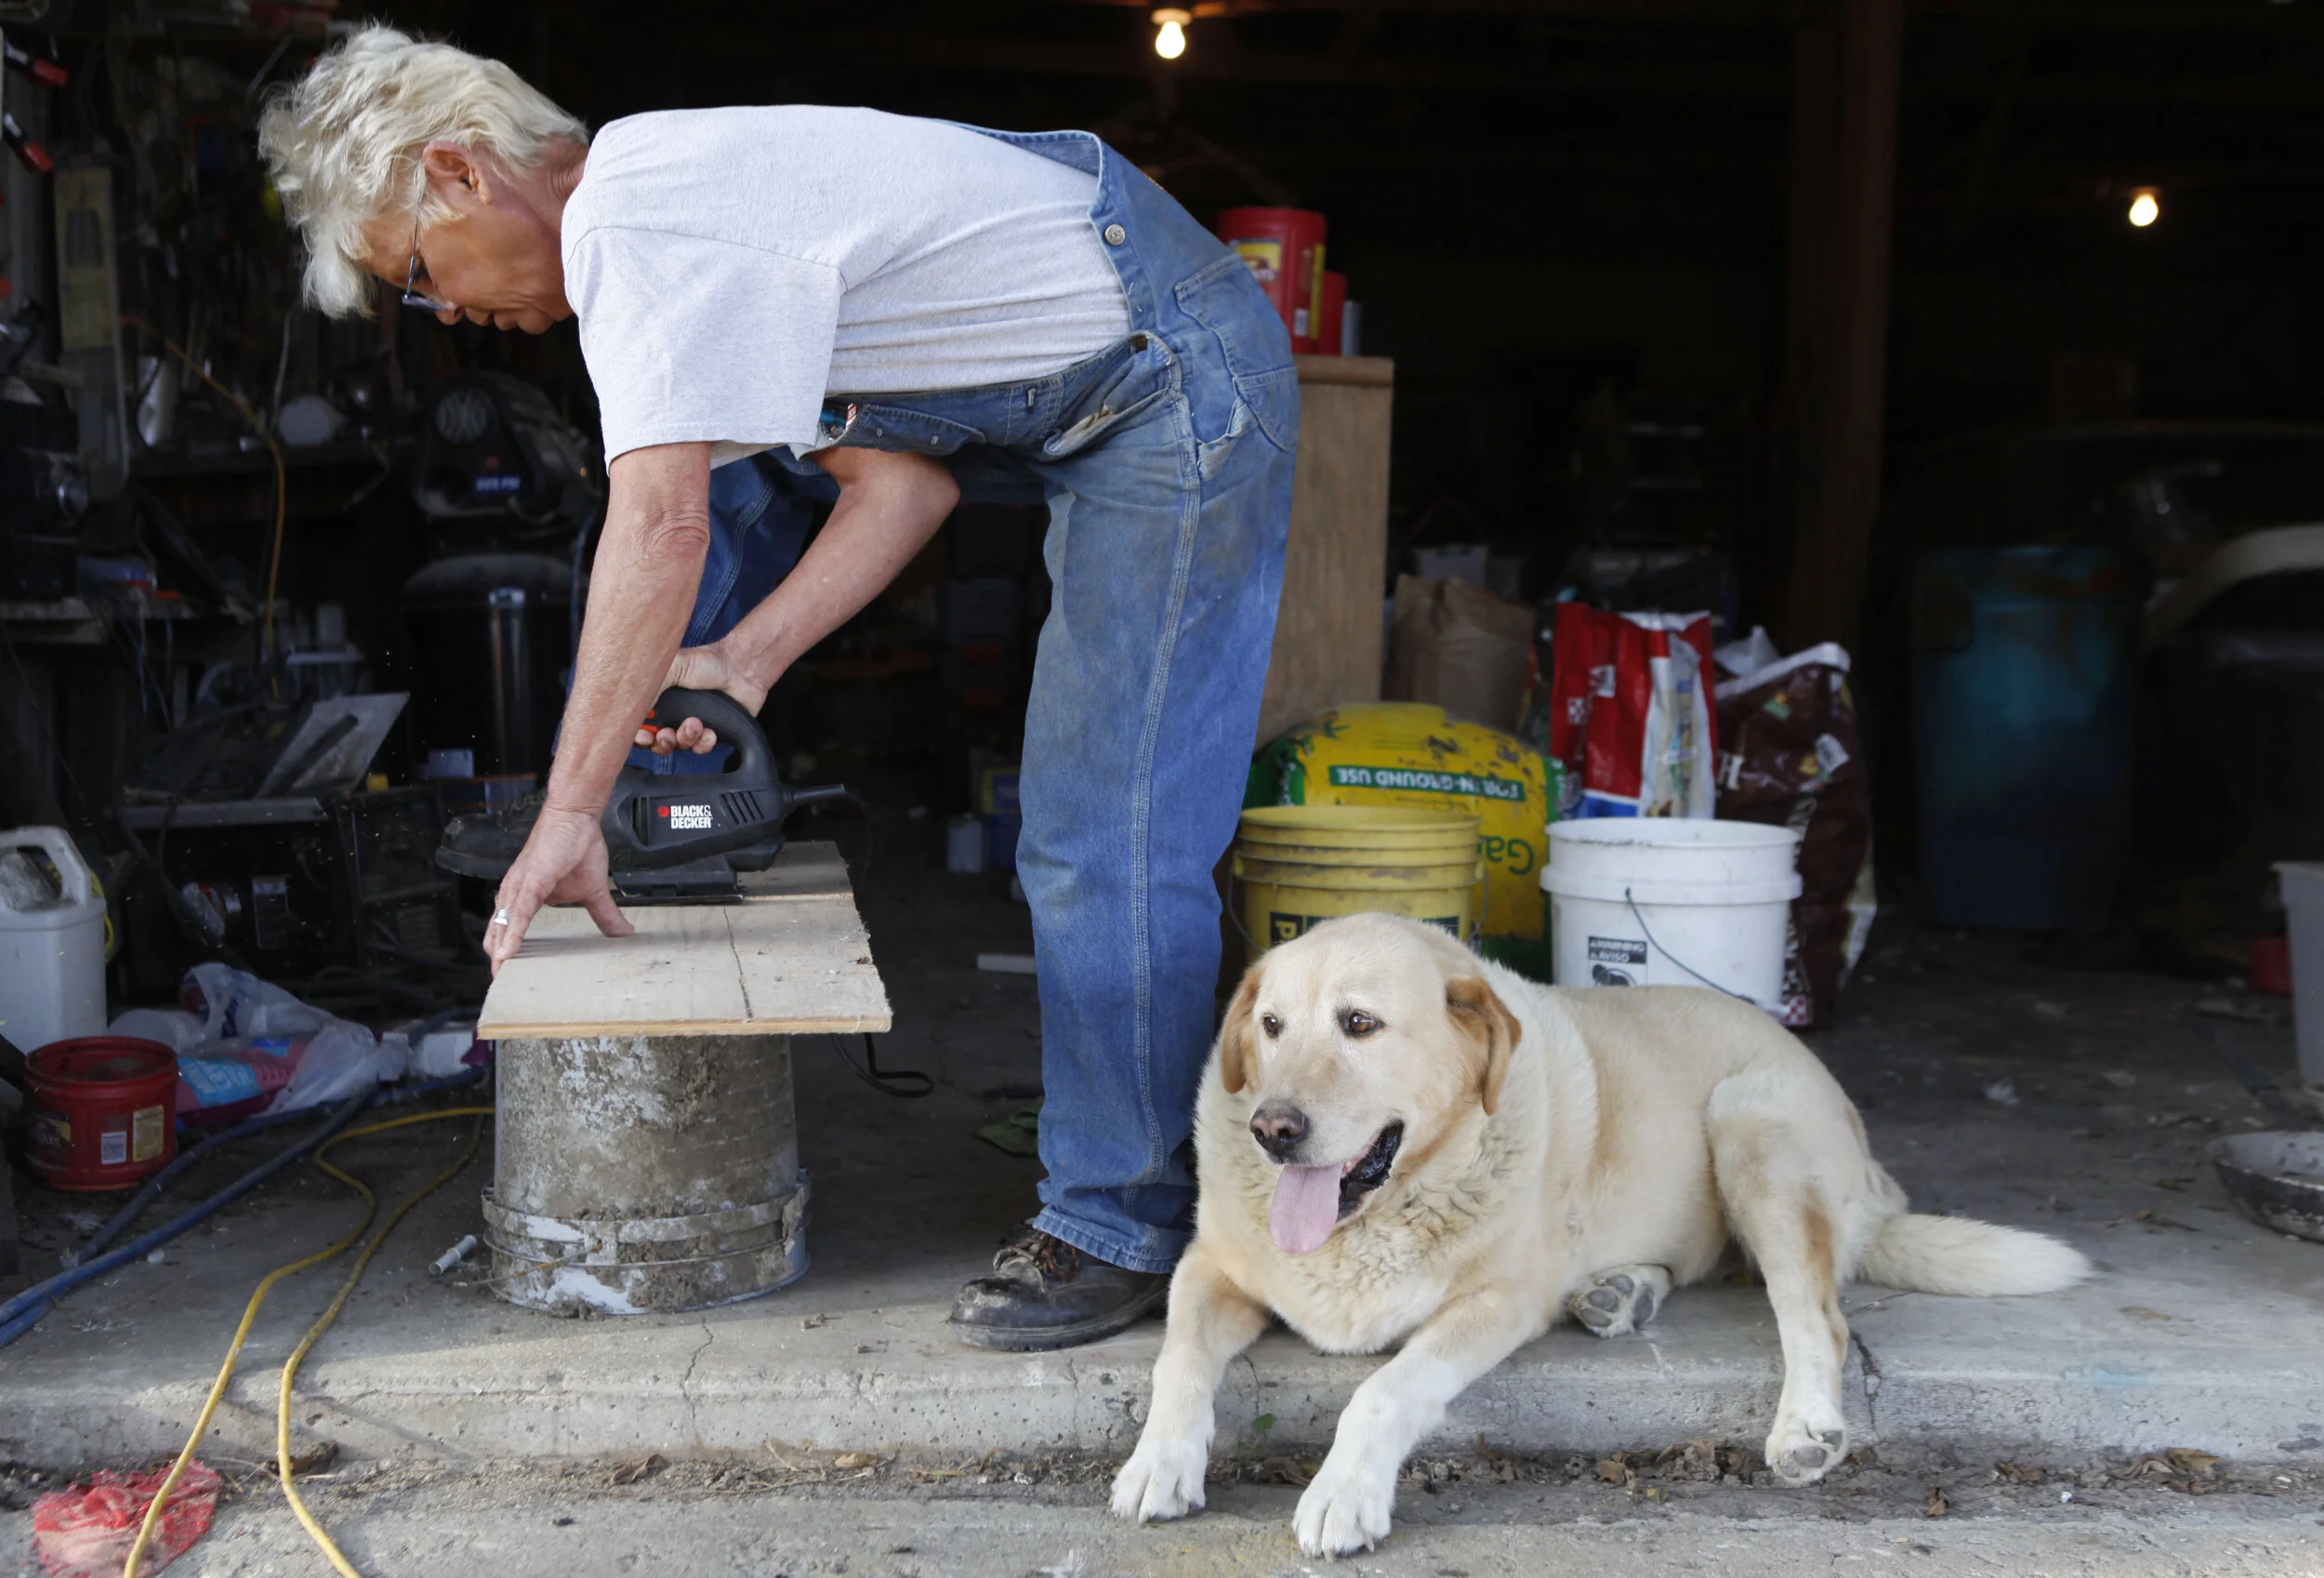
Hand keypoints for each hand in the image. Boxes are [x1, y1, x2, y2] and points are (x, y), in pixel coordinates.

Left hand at [484, 805, 632, 973]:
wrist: (577, 816)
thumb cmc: (577, 844)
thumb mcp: (594, 889)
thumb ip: (605, 914)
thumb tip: (624, 933)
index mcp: (527, 895)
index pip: (509, 929)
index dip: (506, 952)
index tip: (507, 977)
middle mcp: (516, 892)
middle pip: (498, 933)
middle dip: (498, 961)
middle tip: (500, 987)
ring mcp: (519, 887)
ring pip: (503, 927)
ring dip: (500, 955)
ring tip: (500, 979)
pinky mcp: (529, 881)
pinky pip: (516, 914)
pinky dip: (511, 935)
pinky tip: (507, 955)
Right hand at [633, 641, 766, 756]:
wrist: (739, 668)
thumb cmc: (704, 662)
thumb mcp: (670, 668)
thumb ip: (648, 687)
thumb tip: (630, 706)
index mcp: (657, 700)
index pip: (639, 726)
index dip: (639, 736)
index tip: (645, 736)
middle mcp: (671, 715)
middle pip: (656, 743)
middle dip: (661, 743)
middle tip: (668, 734)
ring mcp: (691, 725)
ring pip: (679, 747)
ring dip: (684, 739)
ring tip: (695, 723)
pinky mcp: (710, 733)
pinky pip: (700, 749)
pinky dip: (703, 743)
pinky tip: (709, 731)